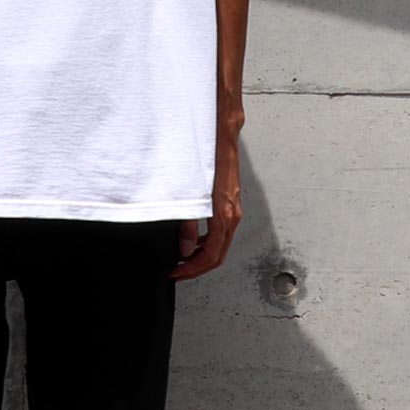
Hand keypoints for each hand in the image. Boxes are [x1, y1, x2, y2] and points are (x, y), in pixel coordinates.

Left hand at [169, 145, 242, 280]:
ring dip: (202, 256)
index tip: (177, 273)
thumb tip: (184, 249)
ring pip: (220, 244)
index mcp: (224, 215)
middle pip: (218, 254)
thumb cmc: (208, 158)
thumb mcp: (191, 194)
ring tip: (182, 259)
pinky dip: (207, 242)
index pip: (211, 256)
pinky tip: (193, 240)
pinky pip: (220, 231)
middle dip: (197, 267)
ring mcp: (233, 209)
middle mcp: (232, 215)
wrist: (221, 136)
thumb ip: (187, 224)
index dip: (193, 269)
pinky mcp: (229, 203)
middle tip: (178, 271)